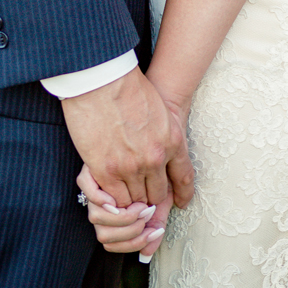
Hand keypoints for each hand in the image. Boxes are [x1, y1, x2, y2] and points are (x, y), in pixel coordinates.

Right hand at [60, 67, 193, 215]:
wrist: (104, 81)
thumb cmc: (130, 89)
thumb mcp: (160, 112)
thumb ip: (164, 133)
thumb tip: (159, 147)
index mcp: (173, 140)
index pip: (183, 176)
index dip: (181, 193)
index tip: (180, 202)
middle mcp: (155, 158)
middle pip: (157, 193)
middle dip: (151, 201)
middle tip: (144, 206)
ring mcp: (130, 167)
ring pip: (135, 200)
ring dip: (131, 204)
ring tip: (127, 207)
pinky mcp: (105, 171)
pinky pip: (114, 199)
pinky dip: (114, 203)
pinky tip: (112, 202)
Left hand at [77, 163, 167, 256]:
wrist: (152, 137)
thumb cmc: (160, 166)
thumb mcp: (162, 195)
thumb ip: (157, 220)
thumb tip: (146, 255)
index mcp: (113, 212)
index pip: (111, 242)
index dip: (133, 243)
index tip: (153, 232)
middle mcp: (100, 204)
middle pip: (104, 235)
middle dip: (132, 232)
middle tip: (149, 216)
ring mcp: (95, 189)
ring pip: (97, 219)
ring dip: (124, 219)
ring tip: (143, 205)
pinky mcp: (89, 173)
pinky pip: (89, 196)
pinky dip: (103, 202)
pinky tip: (124, 195)